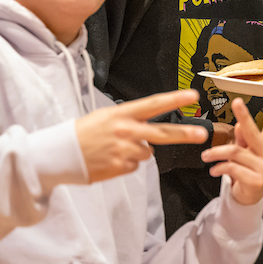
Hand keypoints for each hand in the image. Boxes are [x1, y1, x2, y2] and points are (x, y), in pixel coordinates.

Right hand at [76, 90, 209, 182]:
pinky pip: (134, 165)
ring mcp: (124, 150)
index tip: (193, 96)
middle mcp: (126, 130)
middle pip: (162, 133)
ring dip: (136, 151)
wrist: (61, 153)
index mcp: (122, 114)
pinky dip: (125, 163)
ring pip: (147, 152)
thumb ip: (130, 121)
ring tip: (114, 148)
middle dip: (184, 133)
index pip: (153, 105)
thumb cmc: (84, 132)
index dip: (175, 100)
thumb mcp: (105, 116)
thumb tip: (150, 136)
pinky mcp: (120, 166)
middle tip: (201, 134)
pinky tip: (110, 159)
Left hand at [200, 96, 262, 206]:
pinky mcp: (256, 180)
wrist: (248, 197)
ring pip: (235, 152)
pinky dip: (219, 167)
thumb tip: (240, 125)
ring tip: (206, 156)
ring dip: (216, 153)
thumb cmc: (246, 171)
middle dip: (245, 115)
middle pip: (253, 132)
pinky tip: (213, 169)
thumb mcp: (244, 154)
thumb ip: (242, 140)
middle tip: (237, 102)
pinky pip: (232, 167)